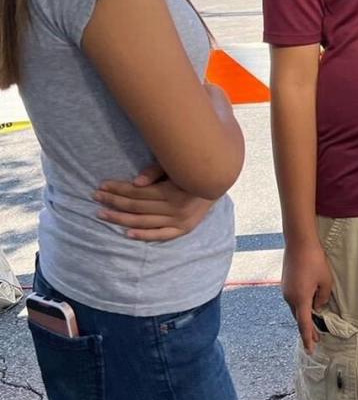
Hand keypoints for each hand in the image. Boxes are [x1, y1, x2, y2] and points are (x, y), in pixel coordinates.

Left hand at [95, 162, 213, 241]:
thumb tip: (135, 182)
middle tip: (96, 197)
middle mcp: (176, 210)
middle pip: (137, 207)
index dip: (118, 189)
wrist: (218, 181)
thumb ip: (156, 172)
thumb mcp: (175, 164)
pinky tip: (127, 233)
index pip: (137, 193)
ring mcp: (180, 221)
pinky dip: (143, 235)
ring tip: (102, 214)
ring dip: (120, 219)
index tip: (101, 185)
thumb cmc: (192, 168)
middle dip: (114, 201)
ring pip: (144, 222)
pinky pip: (160, 235)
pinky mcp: (184, 229)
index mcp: (173, 192)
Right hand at [282, 239, 333, 350]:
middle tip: (316, 340)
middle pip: (299, 318)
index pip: (304, 324)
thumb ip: (323, 297)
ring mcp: (285, 290)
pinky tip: (308, 303)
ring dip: (304, 315)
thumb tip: (318, 306)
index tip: (310, 350)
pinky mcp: (285, 283)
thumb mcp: (326, 281)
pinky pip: (294, 299)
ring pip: (296, 308)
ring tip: (314, 322)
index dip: (308, 338)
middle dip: (308, 329)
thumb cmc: (315, 260)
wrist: (299, 242)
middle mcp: (290, 297)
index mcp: (300, 299)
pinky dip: (301, 304)